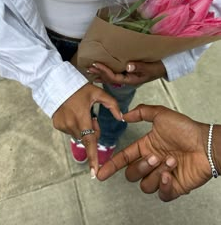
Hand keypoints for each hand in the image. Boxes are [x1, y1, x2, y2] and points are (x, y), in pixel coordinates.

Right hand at [52, 83, 121, 174]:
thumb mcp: (98, 93)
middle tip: (92, 116)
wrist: (57, 83)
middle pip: (87, 138)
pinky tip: (73, 114)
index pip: (89, 141)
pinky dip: (74, 126)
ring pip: (79, 135)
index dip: (93, 157)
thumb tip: (122, 118)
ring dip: (83, 128)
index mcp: (82, 117)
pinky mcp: (57, 125)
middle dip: (93, 131)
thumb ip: (112, 105)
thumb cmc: (79, 87)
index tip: (94, 172)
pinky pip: (70, 131)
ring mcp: (62, 126)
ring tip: (80, 113)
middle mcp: (71, 124)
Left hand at [87, 61, 166, 85]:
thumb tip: (127, 66)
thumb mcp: (151, 67)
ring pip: (110, 77)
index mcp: (130, 79)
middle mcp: (126, 79)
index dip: (104, 71)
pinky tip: (100, 69)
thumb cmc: (158, 67)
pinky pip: (114, 73)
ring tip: (90, 69)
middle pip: (109, 78)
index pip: (114, 77)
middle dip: (98, 73)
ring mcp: (126, 76)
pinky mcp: (127, 72)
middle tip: (88, 67)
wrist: (164, 67)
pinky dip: (106, 71)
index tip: (95, 64)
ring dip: (100, 73)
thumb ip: (140, 67)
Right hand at [97, 104, 211, 200]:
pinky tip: (170, 174)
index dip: (112, 165)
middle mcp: (151, 162)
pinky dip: (163, 186)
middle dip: (141, 166)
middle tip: (155, 157)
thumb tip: (125, 115)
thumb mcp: (161, 115)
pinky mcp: (173, 187)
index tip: (101, 172)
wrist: (205, 143)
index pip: (124, 158)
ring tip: (170, 161)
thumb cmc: (185, 129)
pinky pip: (160, 195)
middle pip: (132, 173)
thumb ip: (141, 112)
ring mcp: (161, 175)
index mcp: (146, 148)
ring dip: (156, 173)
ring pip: (145, 184)